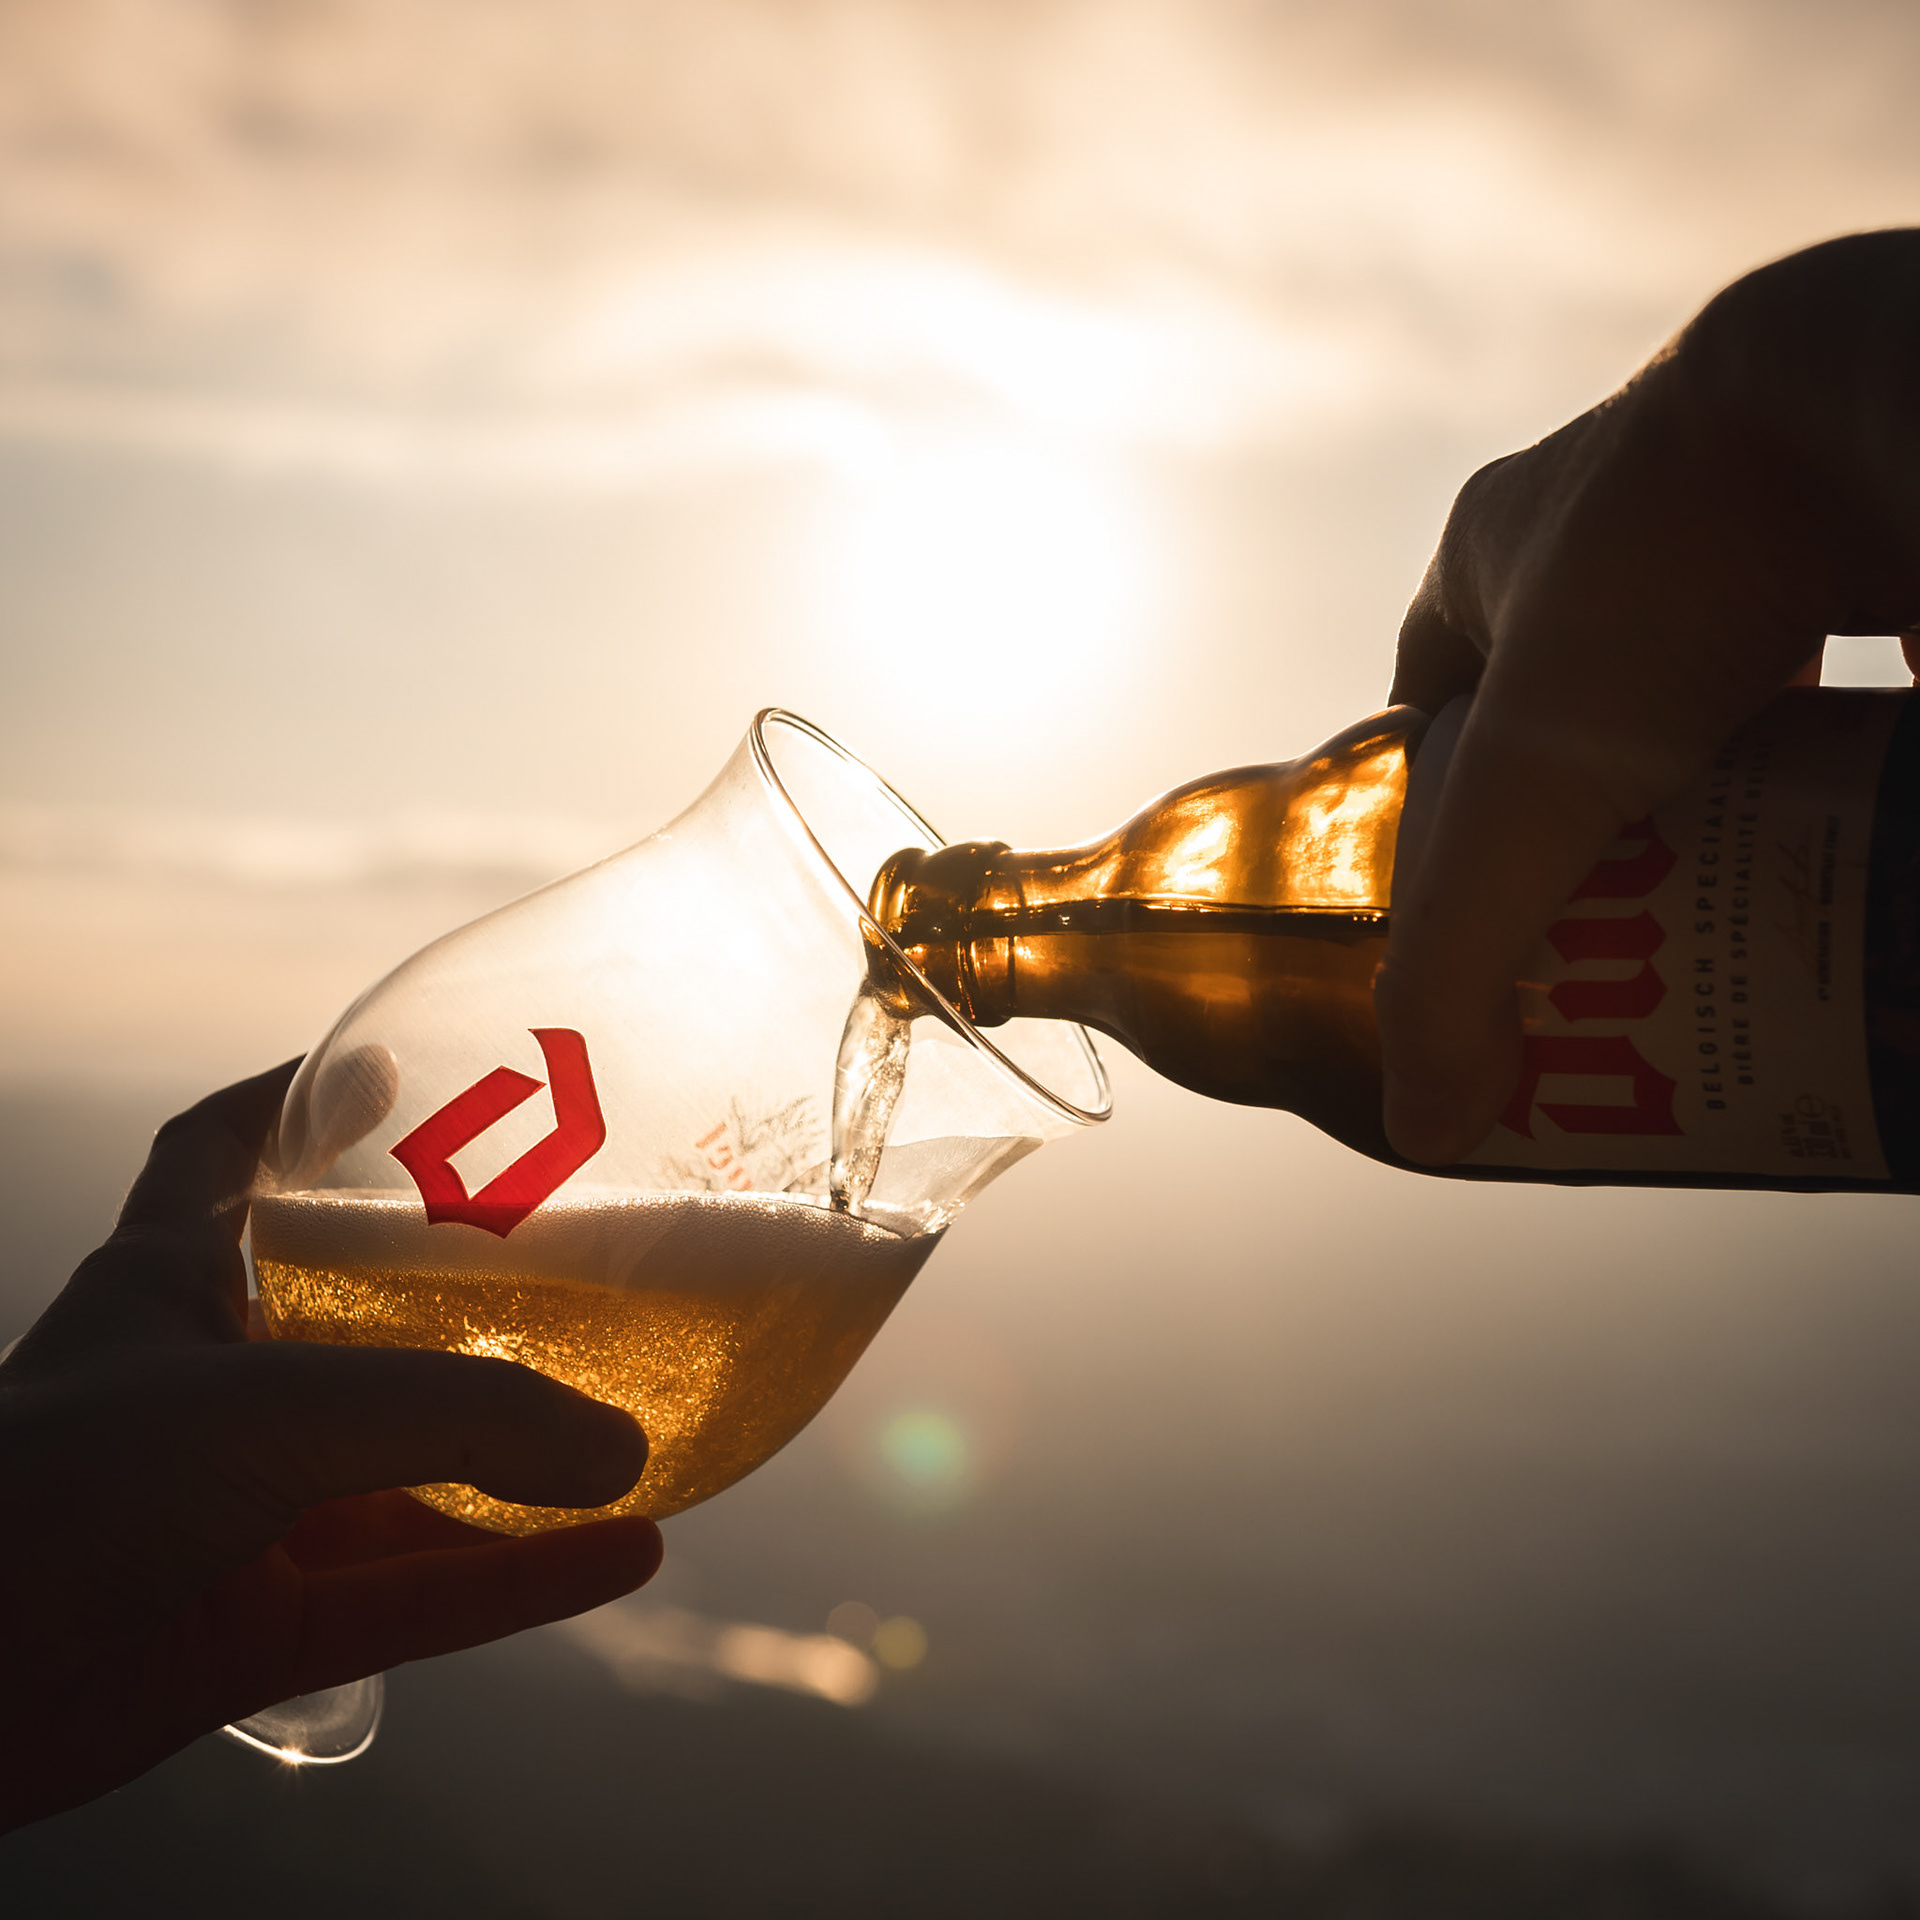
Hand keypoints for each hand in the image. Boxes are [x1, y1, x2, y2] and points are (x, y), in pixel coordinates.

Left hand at [0, 1062, 659, 1832]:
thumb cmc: (53, 1491)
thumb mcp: (271, 1408)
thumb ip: (458, 1420)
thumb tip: (621, 1448)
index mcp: (169, 1283)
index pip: (219, 1149)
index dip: (299, 1102)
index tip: (392, 1072)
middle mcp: (204, 1389)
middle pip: (352, 1317)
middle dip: (460, 1295)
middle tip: (580, 1262)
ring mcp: (229, 1514)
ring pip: (406, 1476)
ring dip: (520, 1466)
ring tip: (640, 1434)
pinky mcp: (252, 1632)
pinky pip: (416, 1593)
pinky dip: (520, 1582)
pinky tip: (625, 1555)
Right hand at [1377, 230, 1919, 1162]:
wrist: (1880, 407)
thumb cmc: (1666, 576)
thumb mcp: (1526, 799)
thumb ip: (1454, 969)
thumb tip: (1432, 1129)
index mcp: (1493, 552)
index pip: (1436, 691)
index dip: (1443, 800)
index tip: (1482, 903)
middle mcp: (1613, 519)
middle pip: (1584, 703)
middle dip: (1604, 818)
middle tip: (1633, 932)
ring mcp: (1749, 516)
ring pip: (1717, 682)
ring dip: (1723, 782)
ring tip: (1750, 900)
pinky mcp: (1868, 531)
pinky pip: (1840, 660)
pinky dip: (1839, 745)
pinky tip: (1857, 828)